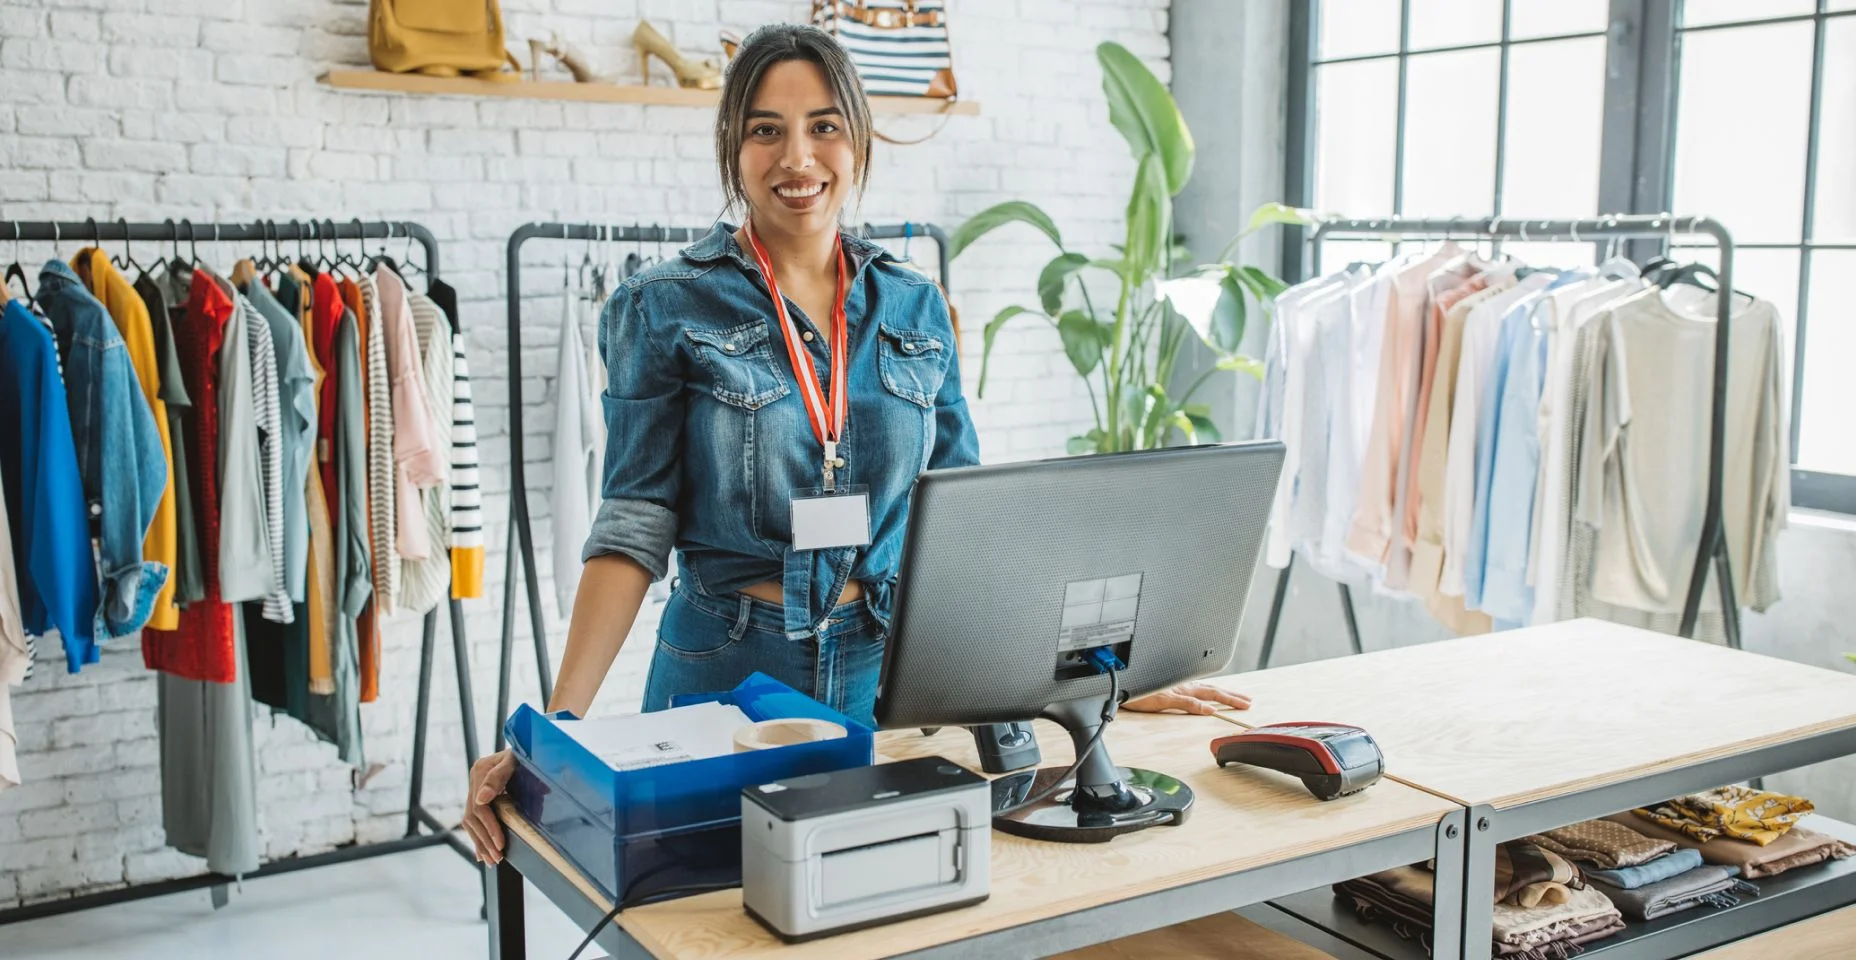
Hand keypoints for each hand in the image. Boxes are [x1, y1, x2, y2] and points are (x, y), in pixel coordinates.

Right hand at [463, 749, 515, 863]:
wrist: (531, 745)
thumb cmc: (526, 754)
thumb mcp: (515, 761)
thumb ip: (499, 777)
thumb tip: (481, 799)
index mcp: (480, 771)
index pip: (480, 807)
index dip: (490, 827)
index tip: (500, 844)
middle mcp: (474, 780)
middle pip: (473, 817)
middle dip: (485, 840)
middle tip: (497, 858)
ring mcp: (475, 788)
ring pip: (471, 822)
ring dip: (480, 843)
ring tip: (492, 861)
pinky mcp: (480, 795)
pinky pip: (474, 820)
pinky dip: (478, 837)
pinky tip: (481, 854)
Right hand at [1122, 682, 1251, 715]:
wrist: (1117, 686)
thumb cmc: (1135, 690)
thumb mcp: (1159, 695)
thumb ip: (1176, 699)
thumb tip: (1192, 706)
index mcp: (1181, 685)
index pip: (1210, 689)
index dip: (1227, 693)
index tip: (1242, 698)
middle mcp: (1181, 686)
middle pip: (1213, 690)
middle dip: (1233, 696)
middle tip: (1249, 702)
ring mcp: (1174, 691)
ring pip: (1205, 693)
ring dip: (1224, 698)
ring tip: (1240, 704)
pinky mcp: (1163, 698)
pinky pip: (1183, 702)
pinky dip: (1197, 705)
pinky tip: (1208, 710)